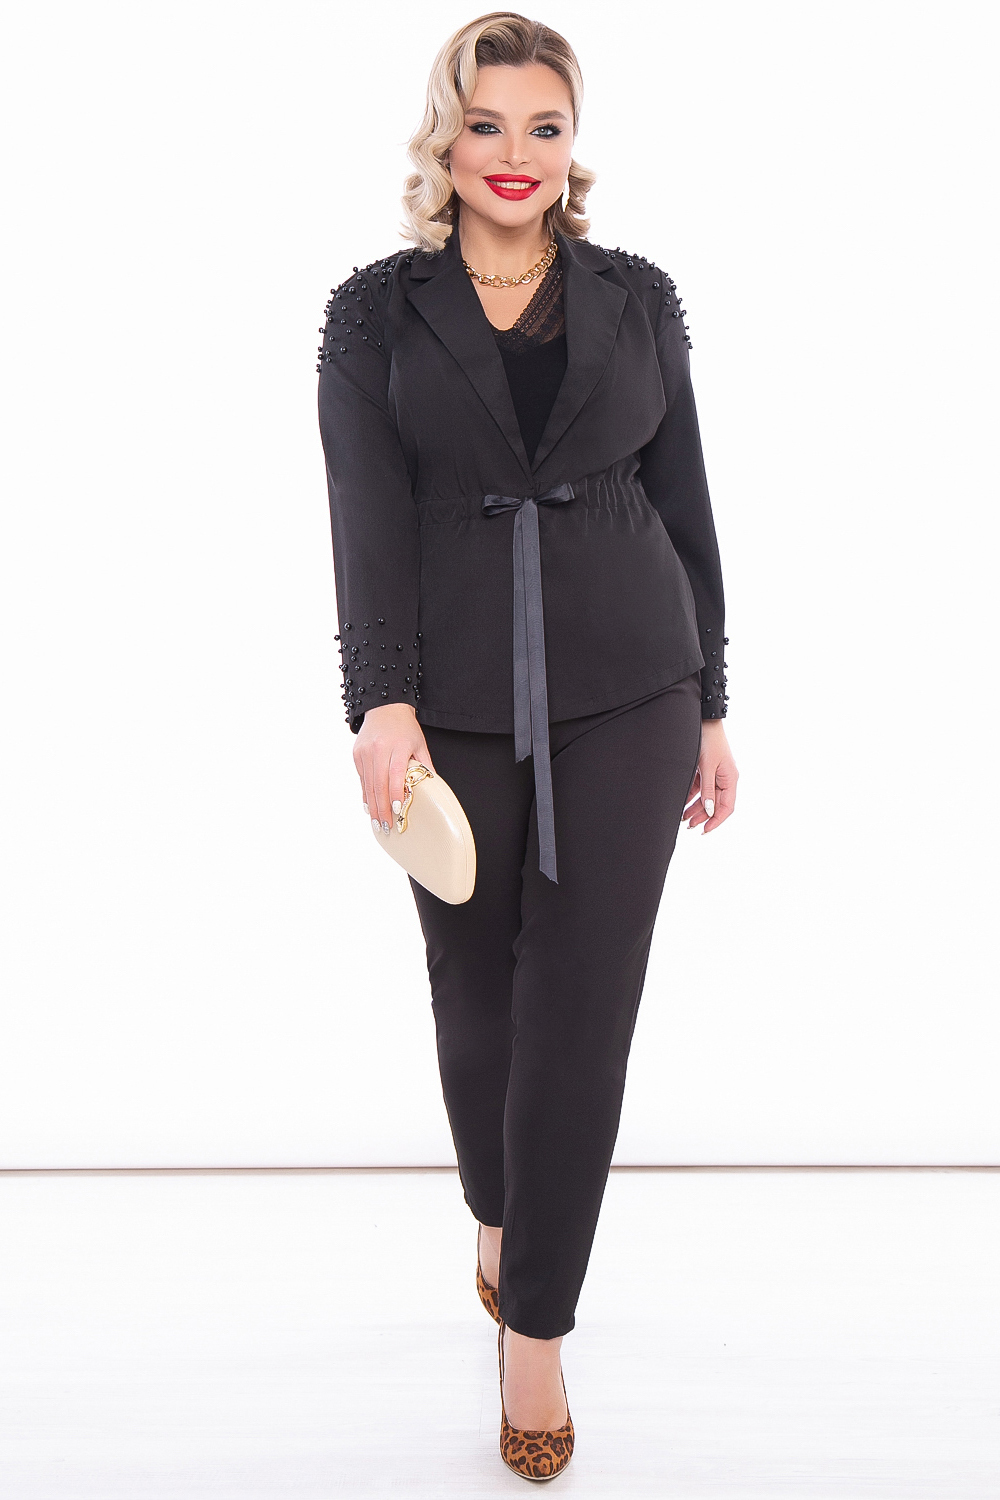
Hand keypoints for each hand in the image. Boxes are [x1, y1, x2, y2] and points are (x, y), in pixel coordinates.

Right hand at [353, 703, 434, 832]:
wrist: (384, 707)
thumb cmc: (405, 727)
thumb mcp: (420, 744)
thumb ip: (425, 766)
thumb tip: (431, 789)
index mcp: (398, 746)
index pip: (395, 775)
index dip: (395, 795)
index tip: (397, 811)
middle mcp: (379, 749)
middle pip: (379, 784)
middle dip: (382, 808)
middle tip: (386, 826)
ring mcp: (365, 752)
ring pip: (368, 785)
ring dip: (373, 806)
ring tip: (378, 823)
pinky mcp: (357, 754)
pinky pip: (362, 779)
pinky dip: (366, 794)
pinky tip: (370, 807)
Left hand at [684, 720, 737, 832]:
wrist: (703, 720)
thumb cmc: (708, 741)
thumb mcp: (706, 767)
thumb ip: (707, 790)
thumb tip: (710, 810)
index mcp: (730, 779)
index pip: (727, 807)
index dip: (716, 821)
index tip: (704, 830)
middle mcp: (725, 778)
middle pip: (716, 804)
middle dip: (703, 816)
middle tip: (689, 826)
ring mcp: (716, 773)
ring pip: (707, 797)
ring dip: (696, 808)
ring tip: (683, 818)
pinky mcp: (706, 768)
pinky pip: (701, 787)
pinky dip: (692, 796)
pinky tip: (682, 803)